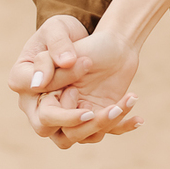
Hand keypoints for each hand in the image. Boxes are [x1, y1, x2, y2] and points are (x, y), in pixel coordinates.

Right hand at [10, 17, 141, 148]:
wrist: (102, 39)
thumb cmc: (70, 31)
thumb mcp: (57, 31)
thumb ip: (48, 54)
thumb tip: (39, 82)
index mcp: (30, 90)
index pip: (41, 113)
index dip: (59, 111)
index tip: (73, 91)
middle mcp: (47, 107)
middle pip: (56, 132)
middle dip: (76, 123)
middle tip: (94, 110)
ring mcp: (70, 114)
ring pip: (79, 136)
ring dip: (101, 125)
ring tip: (119, 106)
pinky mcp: (94, 116)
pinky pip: (105, 131)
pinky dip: (122, 126)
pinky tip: (139, 119)